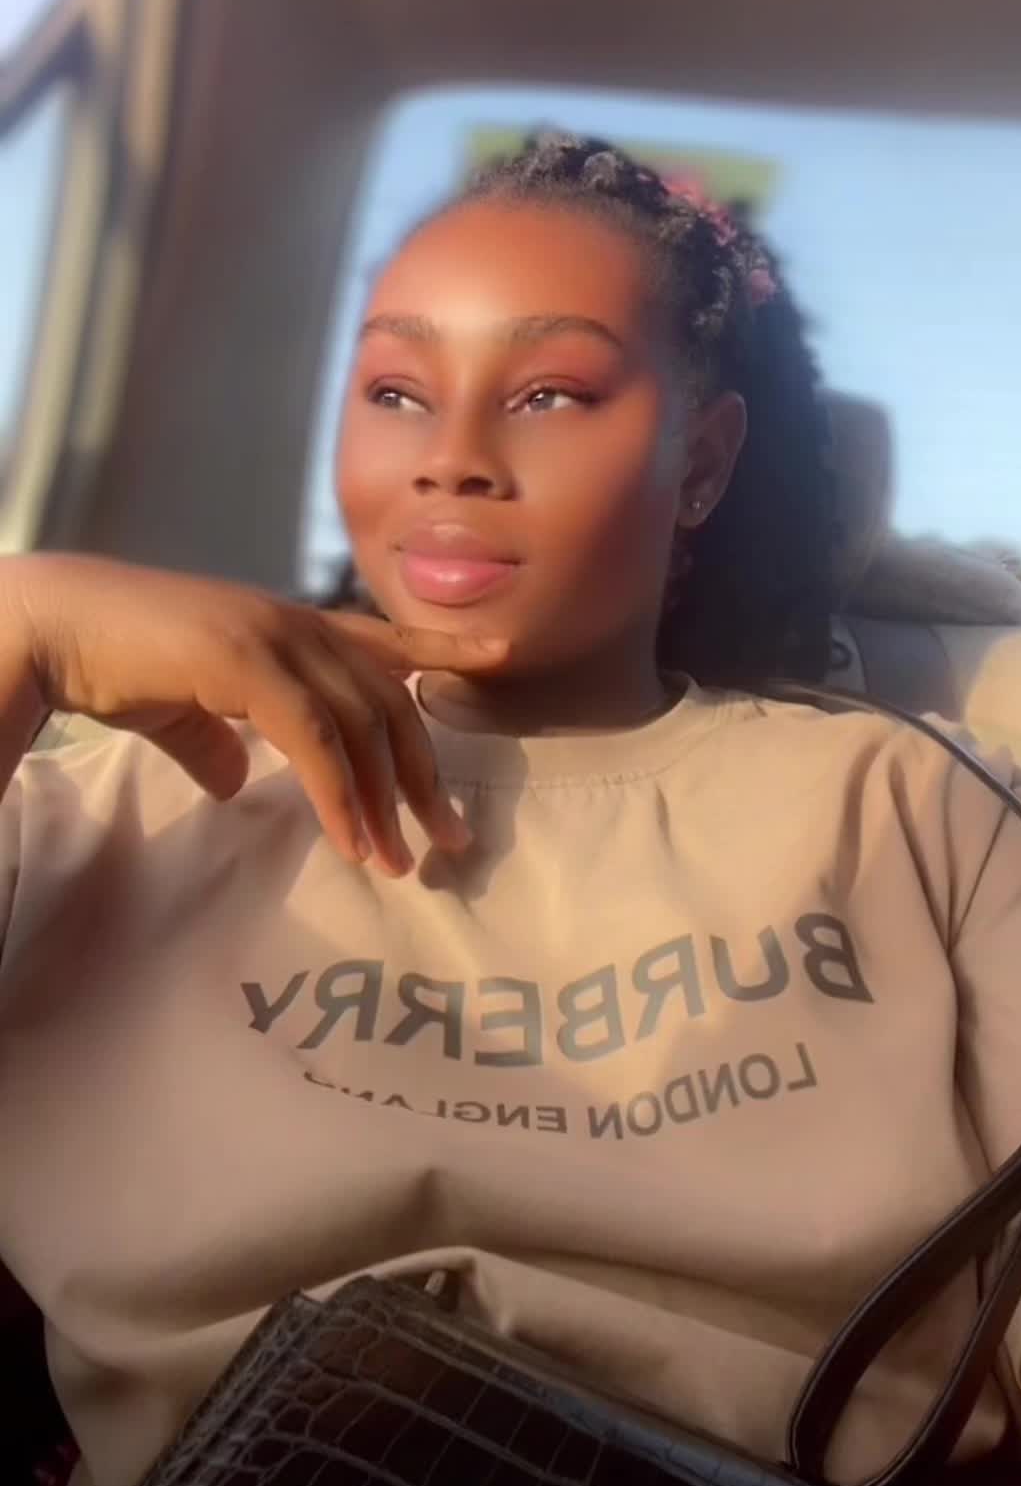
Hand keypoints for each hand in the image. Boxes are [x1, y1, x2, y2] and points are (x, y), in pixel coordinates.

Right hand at [0, 554, 506, 873]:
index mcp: (287, 624)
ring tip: (398, 862)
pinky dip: (340, 796)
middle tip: (451, 836)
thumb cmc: (111, 658)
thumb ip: (216, 740)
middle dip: (423, 771)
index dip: (443, 645)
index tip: (500, 657)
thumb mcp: (182, 705)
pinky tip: (352, 842)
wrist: (54, 627)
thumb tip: (234, 783)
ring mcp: (275, 638)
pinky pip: (316, 741)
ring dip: (384, 801)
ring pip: (361, 723)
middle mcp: (295, 623)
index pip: (382, 636)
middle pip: (389, 697)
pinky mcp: (249, 666)